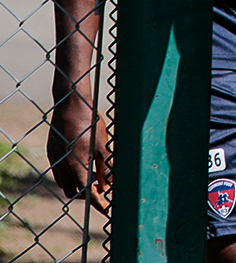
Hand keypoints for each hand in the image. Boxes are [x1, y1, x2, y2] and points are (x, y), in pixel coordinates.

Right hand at [49, 95, 110, 211]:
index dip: (98, 202)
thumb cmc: (90, 123)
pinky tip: (82, 167)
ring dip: (78, 184)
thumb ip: (105, 168)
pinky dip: (70, 175)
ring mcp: (54, 160)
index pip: (87, 193)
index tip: (107, 209)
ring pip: (64, 183)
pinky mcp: (52, 152)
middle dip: (87, 194)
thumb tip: (107, 186)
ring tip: (94, 178)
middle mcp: (62, 167)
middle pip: (73, 191)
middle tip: (102, 190)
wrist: (70, 104)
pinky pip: (59, 172)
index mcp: (76, 167)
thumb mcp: (103, 146)